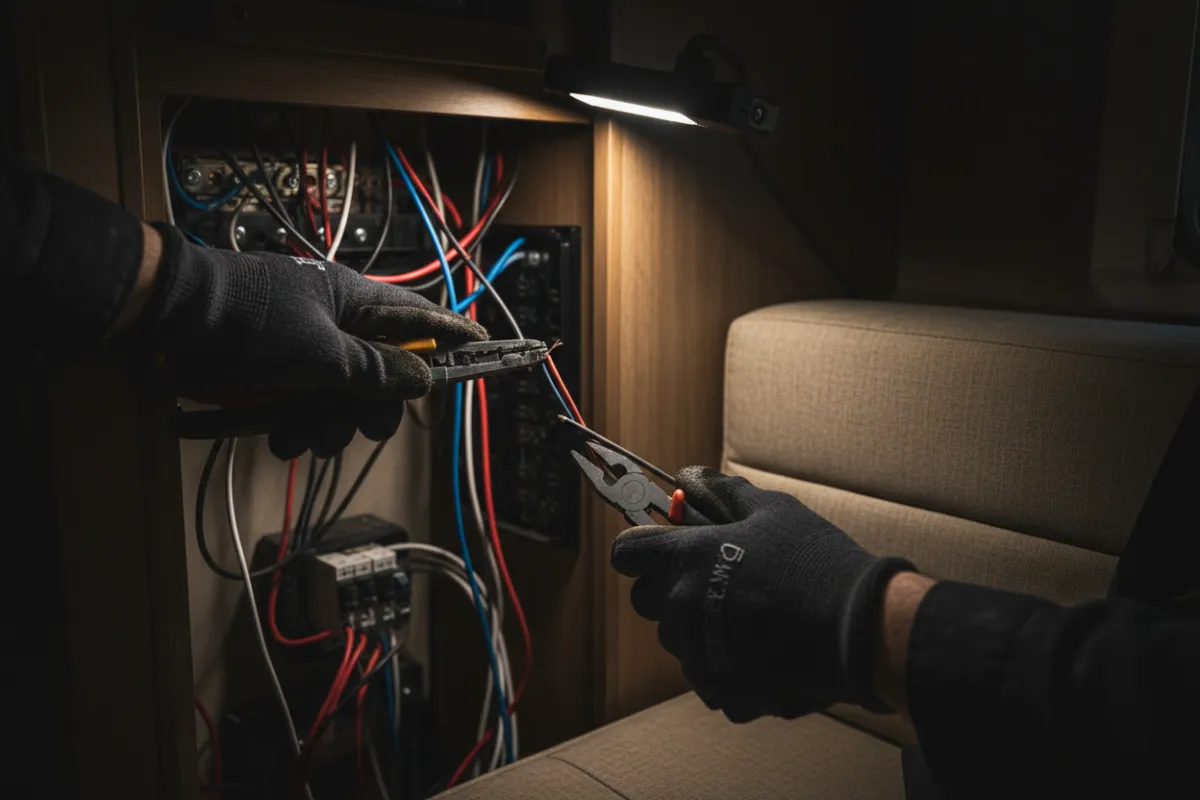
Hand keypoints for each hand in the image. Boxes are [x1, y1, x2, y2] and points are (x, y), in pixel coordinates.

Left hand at [134, 225, 486, 457]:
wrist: (168, 321)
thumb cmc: (250, 319)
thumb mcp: (322, 351)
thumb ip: (377, 371)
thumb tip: (424, 379)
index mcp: (358, 304)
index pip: (423, 319)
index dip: (455, 337)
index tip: (489, 349)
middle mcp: (338, 327)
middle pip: (385, 376)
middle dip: (372, 410)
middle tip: (360, 424)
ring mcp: (305, 353)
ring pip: (341, 402)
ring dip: (326, 427)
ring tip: (299, 435)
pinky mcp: (275, 376)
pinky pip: (303, 410)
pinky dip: (294, 427)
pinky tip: (275, 435)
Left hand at [610, 467, 914, 722]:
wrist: (858, 630)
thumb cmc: (813, 561)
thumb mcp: (772, 511)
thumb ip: (722, 493)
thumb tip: (688, 477)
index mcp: (686, 560)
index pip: (626, 552)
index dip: (641, 547)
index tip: (660, 546)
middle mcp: (682, 609)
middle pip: (645, 600)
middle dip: (669, 589)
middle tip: (714, 580)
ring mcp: (699, 655)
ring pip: (678, 640)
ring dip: (698, 628)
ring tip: (748, 617)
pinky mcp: (722, 691)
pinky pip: (709, 676)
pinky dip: (728, 665)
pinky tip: (765, 650)